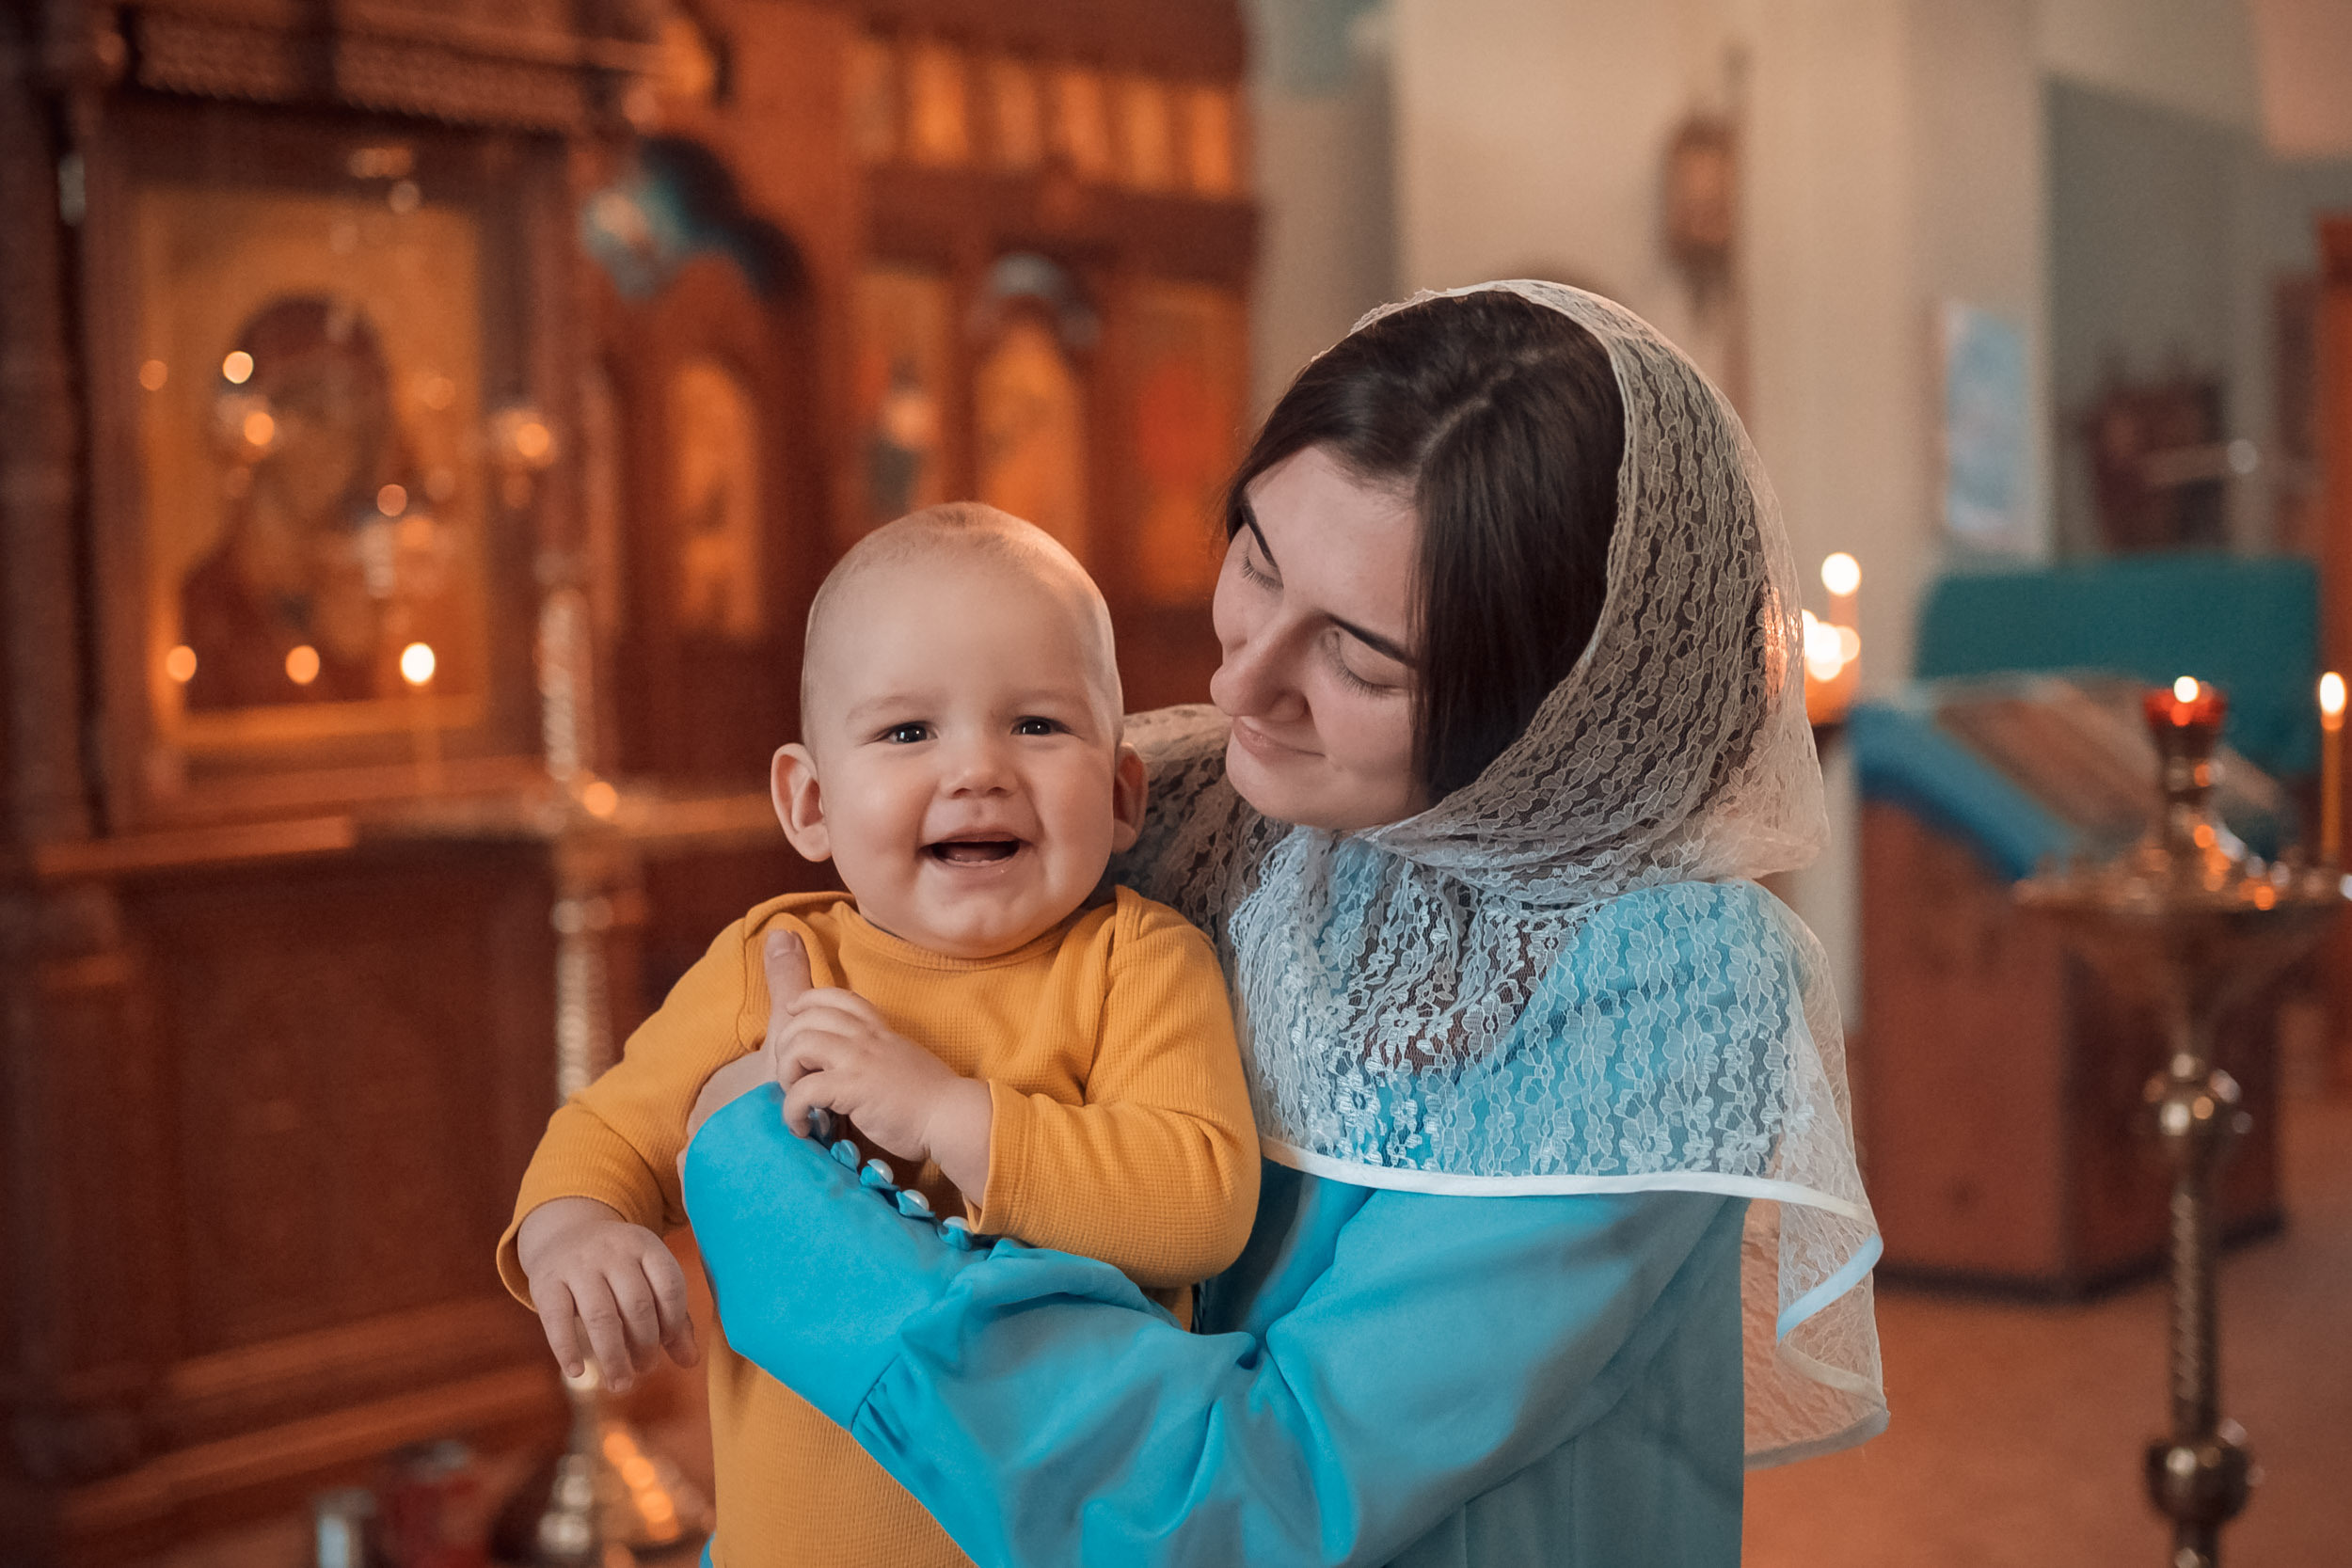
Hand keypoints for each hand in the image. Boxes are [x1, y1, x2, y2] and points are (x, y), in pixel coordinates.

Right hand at [515, 1196, 697, 1391]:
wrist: (565, 1234)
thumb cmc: (618, 1268)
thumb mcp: (648, 1276)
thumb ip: (672, 1316)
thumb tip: (691, 1361)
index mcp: (645, 1245)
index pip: (670, 1286)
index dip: (674, 1321)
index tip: (667, 1343)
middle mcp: (612, 1251)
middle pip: (637, 1305)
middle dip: (645, 1345)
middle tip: (645, 1368)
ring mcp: (578, 1266)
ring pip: (601, 1317)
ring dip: (614, 1357)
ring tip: (621, 1383)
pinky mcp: (546, 1283)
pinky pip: (557, 1321)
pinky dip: (567, 1349)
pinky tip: (577, 1372)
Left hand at [765, 929, 992, 1198]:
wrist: (952, 1117)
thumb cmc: (932, 1100)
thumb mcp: (903, 1061)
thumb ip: (879, 1055)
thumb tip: (857, 1069)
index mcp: (879, 1029)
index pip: (838, 997)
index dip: (808, 1001)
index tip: (793, 1015)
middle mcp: (866, 1037)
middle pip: (807, 1016)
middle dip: (786, 1044)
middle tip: (791, 1076)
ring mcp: (859, 1060)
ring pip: (800, 1044)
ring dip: (786, 1072)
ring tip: (794, 1096)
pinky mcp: (852, 1088)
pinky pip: (803, 1090)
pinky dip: (791, 1110)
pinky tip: (801, 1126)